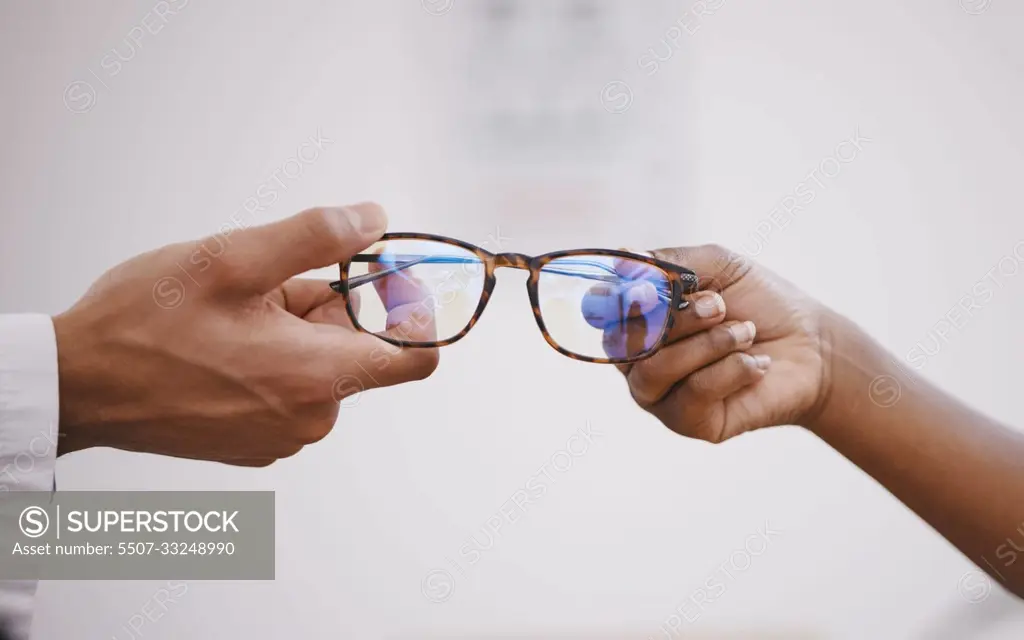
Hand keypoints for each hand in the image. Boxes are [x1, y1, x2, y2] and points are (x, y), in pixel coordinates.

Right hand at [53, 204, 439, 465]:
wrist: (79, 386)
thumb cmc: (146, 326)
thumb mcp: (234, 259)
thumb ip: (317, 237)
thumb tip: (375, 220)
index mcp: (320, 377)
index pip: (418, 354)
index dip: (412, 307)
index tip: (381, 274)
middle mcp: (312, 417)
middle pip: (360, 347)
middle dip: (328, 305)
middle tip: (267, 283)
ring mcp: (283, 435)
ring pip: (321, 363)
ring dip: (294, 328)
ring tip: (233, 314)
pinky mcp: (257, 440)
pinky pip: (291, 387)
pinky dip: (273, 357)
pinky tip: (223, 342)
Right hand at [608, 244, 832, 442]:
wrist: (812, 347)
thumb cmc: (760, 303)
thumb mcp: (717, 266)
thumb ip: (669, 262)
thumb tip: (621, 257)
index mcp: (637, 318)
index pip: (601, 310)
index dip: (621, 299)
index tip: (655, 287)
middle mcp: (638, 360)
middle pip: (626, 341)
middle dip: (678, 318)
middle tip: (721, 305)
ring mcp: (659, 395)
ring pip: (656, 369)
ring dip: (708, 344)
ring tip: (745, 333)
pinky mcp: (688, 422)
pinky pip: (692, 395)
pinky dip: (731, 370)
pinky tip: (756, 364)